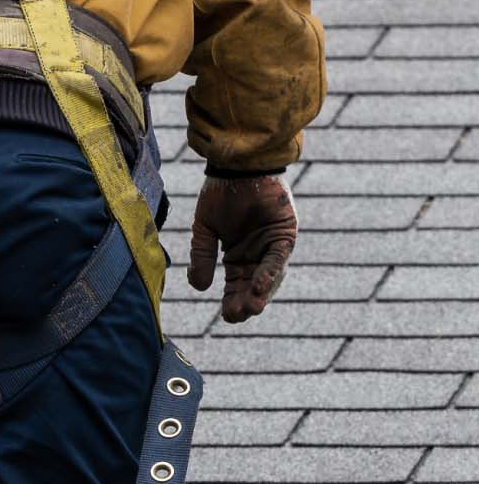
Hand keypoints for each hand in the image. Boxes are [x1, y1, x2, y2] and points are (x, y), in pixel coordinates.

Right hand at [187, 172, 297, 323]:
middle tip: (237, 317)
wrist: (236, 165)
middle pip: (254, 285)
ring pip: (269, 276)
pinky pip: (278, 258)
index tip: (226, 317)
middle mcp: (257, 253)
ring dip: (261, 293)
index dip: (232, 300)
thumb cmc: (219, 193)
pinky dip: (271, 271)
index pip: (236, 284)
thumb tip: (198, 287)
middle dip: (246, 302)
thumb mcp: (205, 229)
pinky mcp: (284, 234)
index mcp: (238, 254)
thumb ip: (202, 256)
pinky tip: (260, 286)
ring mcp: (272, 245)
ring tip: (251, 309)